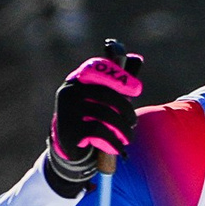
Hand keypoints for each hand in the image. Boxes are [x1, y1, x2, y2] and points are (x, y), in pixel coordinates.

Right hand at [47, 43, 142, 193]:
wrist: (69, 147)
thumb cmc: (90, 118)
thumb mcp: (101, 100)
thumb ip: (115, 82)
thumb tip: (137, 58)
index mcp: (77, 80)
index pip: (98, 69)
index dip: (119, 78)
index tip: (137, 91)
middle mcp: (69, 92)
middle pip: (105, 94)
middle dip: (125, 109)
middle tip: (133, 122)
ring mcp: (67, 110)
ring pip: (104, 114)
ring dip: (123, 128)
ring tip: (129, 137)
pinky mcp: (69, 130)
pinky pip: (98, 131)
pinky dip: (113, 140)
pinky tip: (120, 147)